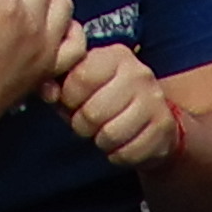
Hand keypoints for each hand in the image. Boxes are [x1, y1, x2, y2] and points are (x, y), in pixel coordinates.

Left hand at [48, 37, 180, 169]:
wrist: (153, 119)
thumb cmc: (107, 99)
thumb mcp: (82, 86)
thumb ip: (59, 84)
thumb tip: (47, 91)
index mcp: (115, 56)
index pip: (81, 77)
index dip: (69, 98)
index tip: (72, 103)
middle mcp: (139, 73)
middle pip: (93, 112)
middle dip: (82, 125)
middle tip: (86, 124)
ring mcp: (155, 101)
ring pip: (110, 134)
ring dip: (100, 141)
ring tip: (103, 134)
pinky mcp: (164, 128)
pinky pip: (128, 152)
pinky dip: (118, 155)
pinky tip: (121, 144)